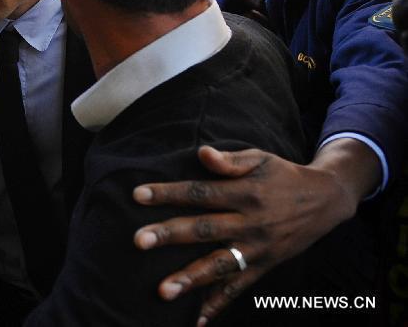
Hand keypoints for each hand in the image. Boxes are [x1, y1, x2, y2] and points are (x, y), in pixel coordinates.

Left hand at [131, 145, 363, 324]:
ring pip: (220, 265)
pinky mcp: (264, 266)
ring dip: (191, 279)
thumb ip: (230, 160)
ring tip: (163, 291)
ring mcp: (257, 248)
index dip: (169, 193)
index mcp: (245, 193)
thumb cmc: (283, 174)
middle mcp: (250, 223)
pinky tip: (197, 320)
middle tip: (139, 240)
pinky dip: (218, 304)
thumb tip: (201, 153)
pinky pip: (239, 288)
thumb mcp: (260, 158)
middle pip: (205, 230)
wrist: (326, 201)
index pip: (200, 193)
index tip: (137, 195)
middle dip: (170, 235)